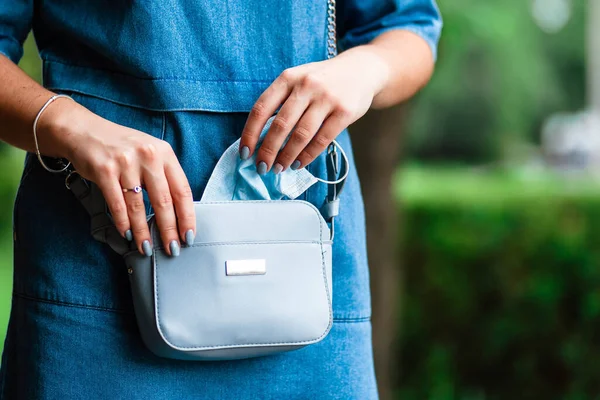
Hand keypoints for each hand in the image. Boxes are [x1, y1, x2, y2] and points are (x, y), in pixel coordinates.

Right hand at [40, 100, 194, 256]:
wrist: (84, 131)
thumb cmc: (121, 147)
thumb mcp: (149, 153)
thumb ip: (164, 176)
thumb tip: (177, 214)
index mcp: (165, 153)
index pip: (183, 190)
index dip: (187, 216)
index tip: (189, 235)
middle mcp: (148, 156)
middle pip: (164, 201)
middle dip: (169, 230)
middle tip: (172, 249)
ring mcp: (126, 162)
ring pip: (139, 206)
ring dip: (143, 231)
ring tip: (147, 247)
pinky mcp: (104, 170)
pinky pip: (117, 204)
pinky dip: (123, 222)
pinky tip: (127, 234)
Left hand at [239, 47, 389, 172]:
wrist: (361, 70)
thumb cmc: (323, 80)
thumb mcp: (299, 80)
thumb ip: (282, 102)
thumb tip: (260, 138)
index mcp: (288, 78)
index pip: (261, 108)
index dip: (250, 133)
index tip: (244, 153)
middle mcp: (306, 86)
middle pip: (280, 125)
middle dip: (268, 151)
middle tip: (262, 167)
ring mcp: (327, 98)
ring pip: (301, 135)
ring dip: (287, 156)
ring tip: (279, 168)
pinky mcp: (344, 112)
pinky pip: (322, 140)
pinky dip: (307, 156)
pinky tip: (298, 163)